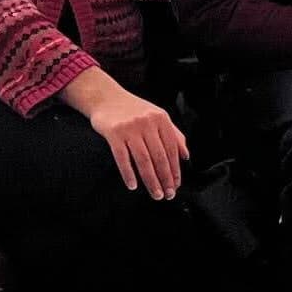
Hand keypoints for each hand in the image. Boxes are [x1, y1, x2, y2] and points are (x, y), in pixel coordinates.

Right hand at [65, 69, 187, 198]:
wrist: (106, 97)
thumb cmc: (133, 109)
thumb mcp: (157, 116)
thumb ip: (173, 134)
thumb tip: (185, 156)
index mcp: (161, 119)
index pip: (172, 148)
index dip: (175, 169)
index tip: (176, 184)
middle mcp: (147, 122)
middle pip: (159, 156)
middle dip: (165, 178)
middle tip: (168, 194)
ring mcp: (130, 128)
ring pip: (143, 159)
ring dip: (151, 180)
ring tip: (155, 194)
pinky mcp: (114, 133)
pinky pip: (122, 158)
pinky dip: (128, 173)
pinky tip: (133, 185)